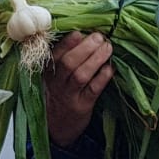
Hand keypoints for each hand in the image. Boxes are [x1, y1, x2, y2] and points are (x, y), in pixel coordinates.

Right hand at [42, 30, 113, 146]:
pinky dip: (102, 77)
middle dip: (85, 47)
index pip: (55, 54)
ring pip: (80, 75)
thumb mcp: (55, 76)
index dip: (68, 42)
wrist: (56, 127)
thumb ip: (64, 57)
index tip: (81, 32)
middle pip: (67, 62)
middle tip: (99, 37)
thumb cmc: (59, 93)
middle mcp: (56, 83)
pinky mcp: (82, 106)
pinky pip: (93, 90)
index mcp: (48, 71)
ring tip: (108, 48)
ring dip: (95, 60)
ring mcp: (69, 95)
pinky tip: (110, 68)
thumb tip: (83, 34)